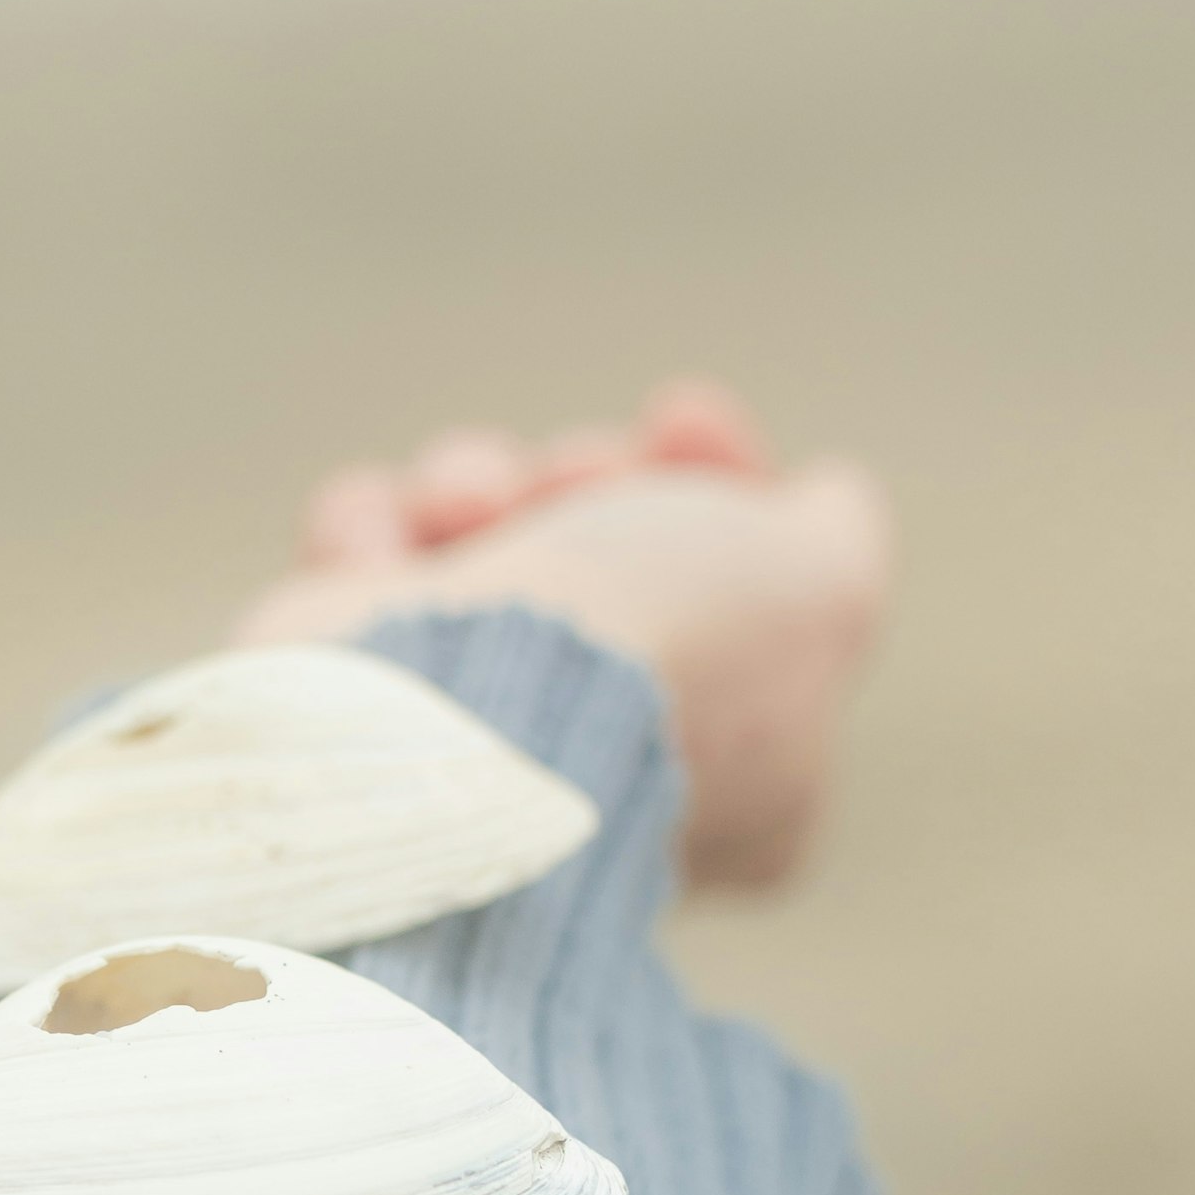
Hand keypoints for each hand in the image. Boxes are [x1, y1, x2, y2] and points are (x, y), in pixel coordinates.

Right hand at [233, 379, 891, 891]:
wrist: (459, 714)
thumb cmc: (656, 654)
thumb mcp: (819, 584)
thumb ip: (839, 535)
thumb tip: (821, 503)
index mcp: (745, 777)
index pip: (740, 591)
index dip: (717, 477)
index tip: (682, 417)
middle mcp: (610, 759)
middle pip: (605, 546)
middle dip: (589, 477)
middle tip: (576, 478)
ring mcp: (476, 729)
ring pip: (481, 534)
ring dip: (476, 482)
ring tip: (467, 512)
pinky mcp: (354, 696)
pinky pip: (365, 558)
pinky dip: (371, 532)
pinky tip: (384, 552)